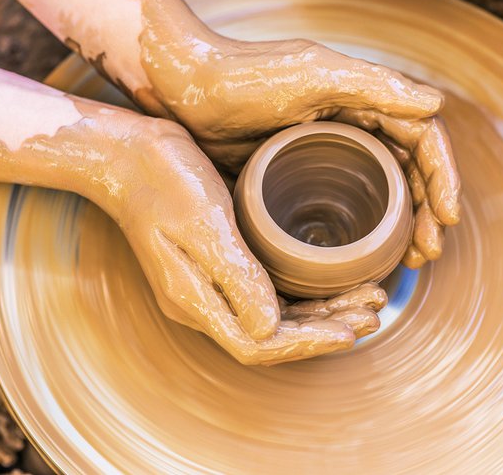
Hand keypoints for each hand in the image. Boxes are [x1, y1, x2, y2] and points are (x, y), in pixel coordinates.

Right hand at [83, 115, 385, 364]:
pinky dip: (303, 287)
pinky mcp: (218, 261)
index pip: (259, 345)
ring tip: (367, 296)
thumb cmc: (163, 183)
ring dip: (321, 309)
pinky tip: (331, 275)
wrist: (128, 156)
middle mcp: (204, 301)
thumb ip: (237, 277)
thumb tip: (271, 330)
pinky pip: (267, 287)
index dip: (308, 344)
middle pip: (273, 334)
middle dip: (326, 326)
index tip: (351, 332)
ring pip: (275, 312)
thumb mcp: (204, 225)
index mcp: (196, 300)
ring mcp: (210, 282)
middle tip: (374, 310)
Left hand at [137, 34, 460, 266]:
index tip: (446, 218)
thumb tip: (436, 103)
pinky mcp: (293, 181)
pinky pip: (338, 210)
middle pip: (406, 175)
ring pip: (377, 197)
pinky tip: (362, 260)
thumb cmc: (244, 73)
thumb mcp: (312, 75)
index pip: (421, 140)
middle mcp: (349, 129)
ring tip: (407, 263)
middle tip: (426, 253)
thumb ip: (374, 87)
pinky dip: (357, 235)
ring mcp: (322, 158)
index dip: (441, 178)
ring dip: (399, 230)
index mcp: (362, 102)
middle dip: (426, 214)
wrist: (182, 88)